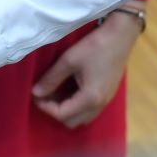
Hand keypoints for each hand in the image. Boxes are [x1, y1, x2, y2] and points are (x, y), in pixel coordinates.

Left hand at [31, 9, 141, 128]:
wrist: (121, 35)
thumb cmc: (94, 46)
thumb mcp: (69, 60)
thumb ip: (51, 78)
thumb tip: (35, 92)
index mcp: (89, 99)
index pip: (62, 114)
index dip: (45, 107)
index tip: (35, 94)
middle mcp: (100, 105)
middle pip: (72, 121)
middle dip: (56, 111)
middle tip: (46, 94)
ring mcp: (106, 100)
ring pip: (82, 117)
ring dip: (68, 109)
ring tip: (57, 91)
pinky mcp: (109, 94)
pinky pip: (90, 109)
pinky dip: (78, 105)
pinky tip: (71, 88)